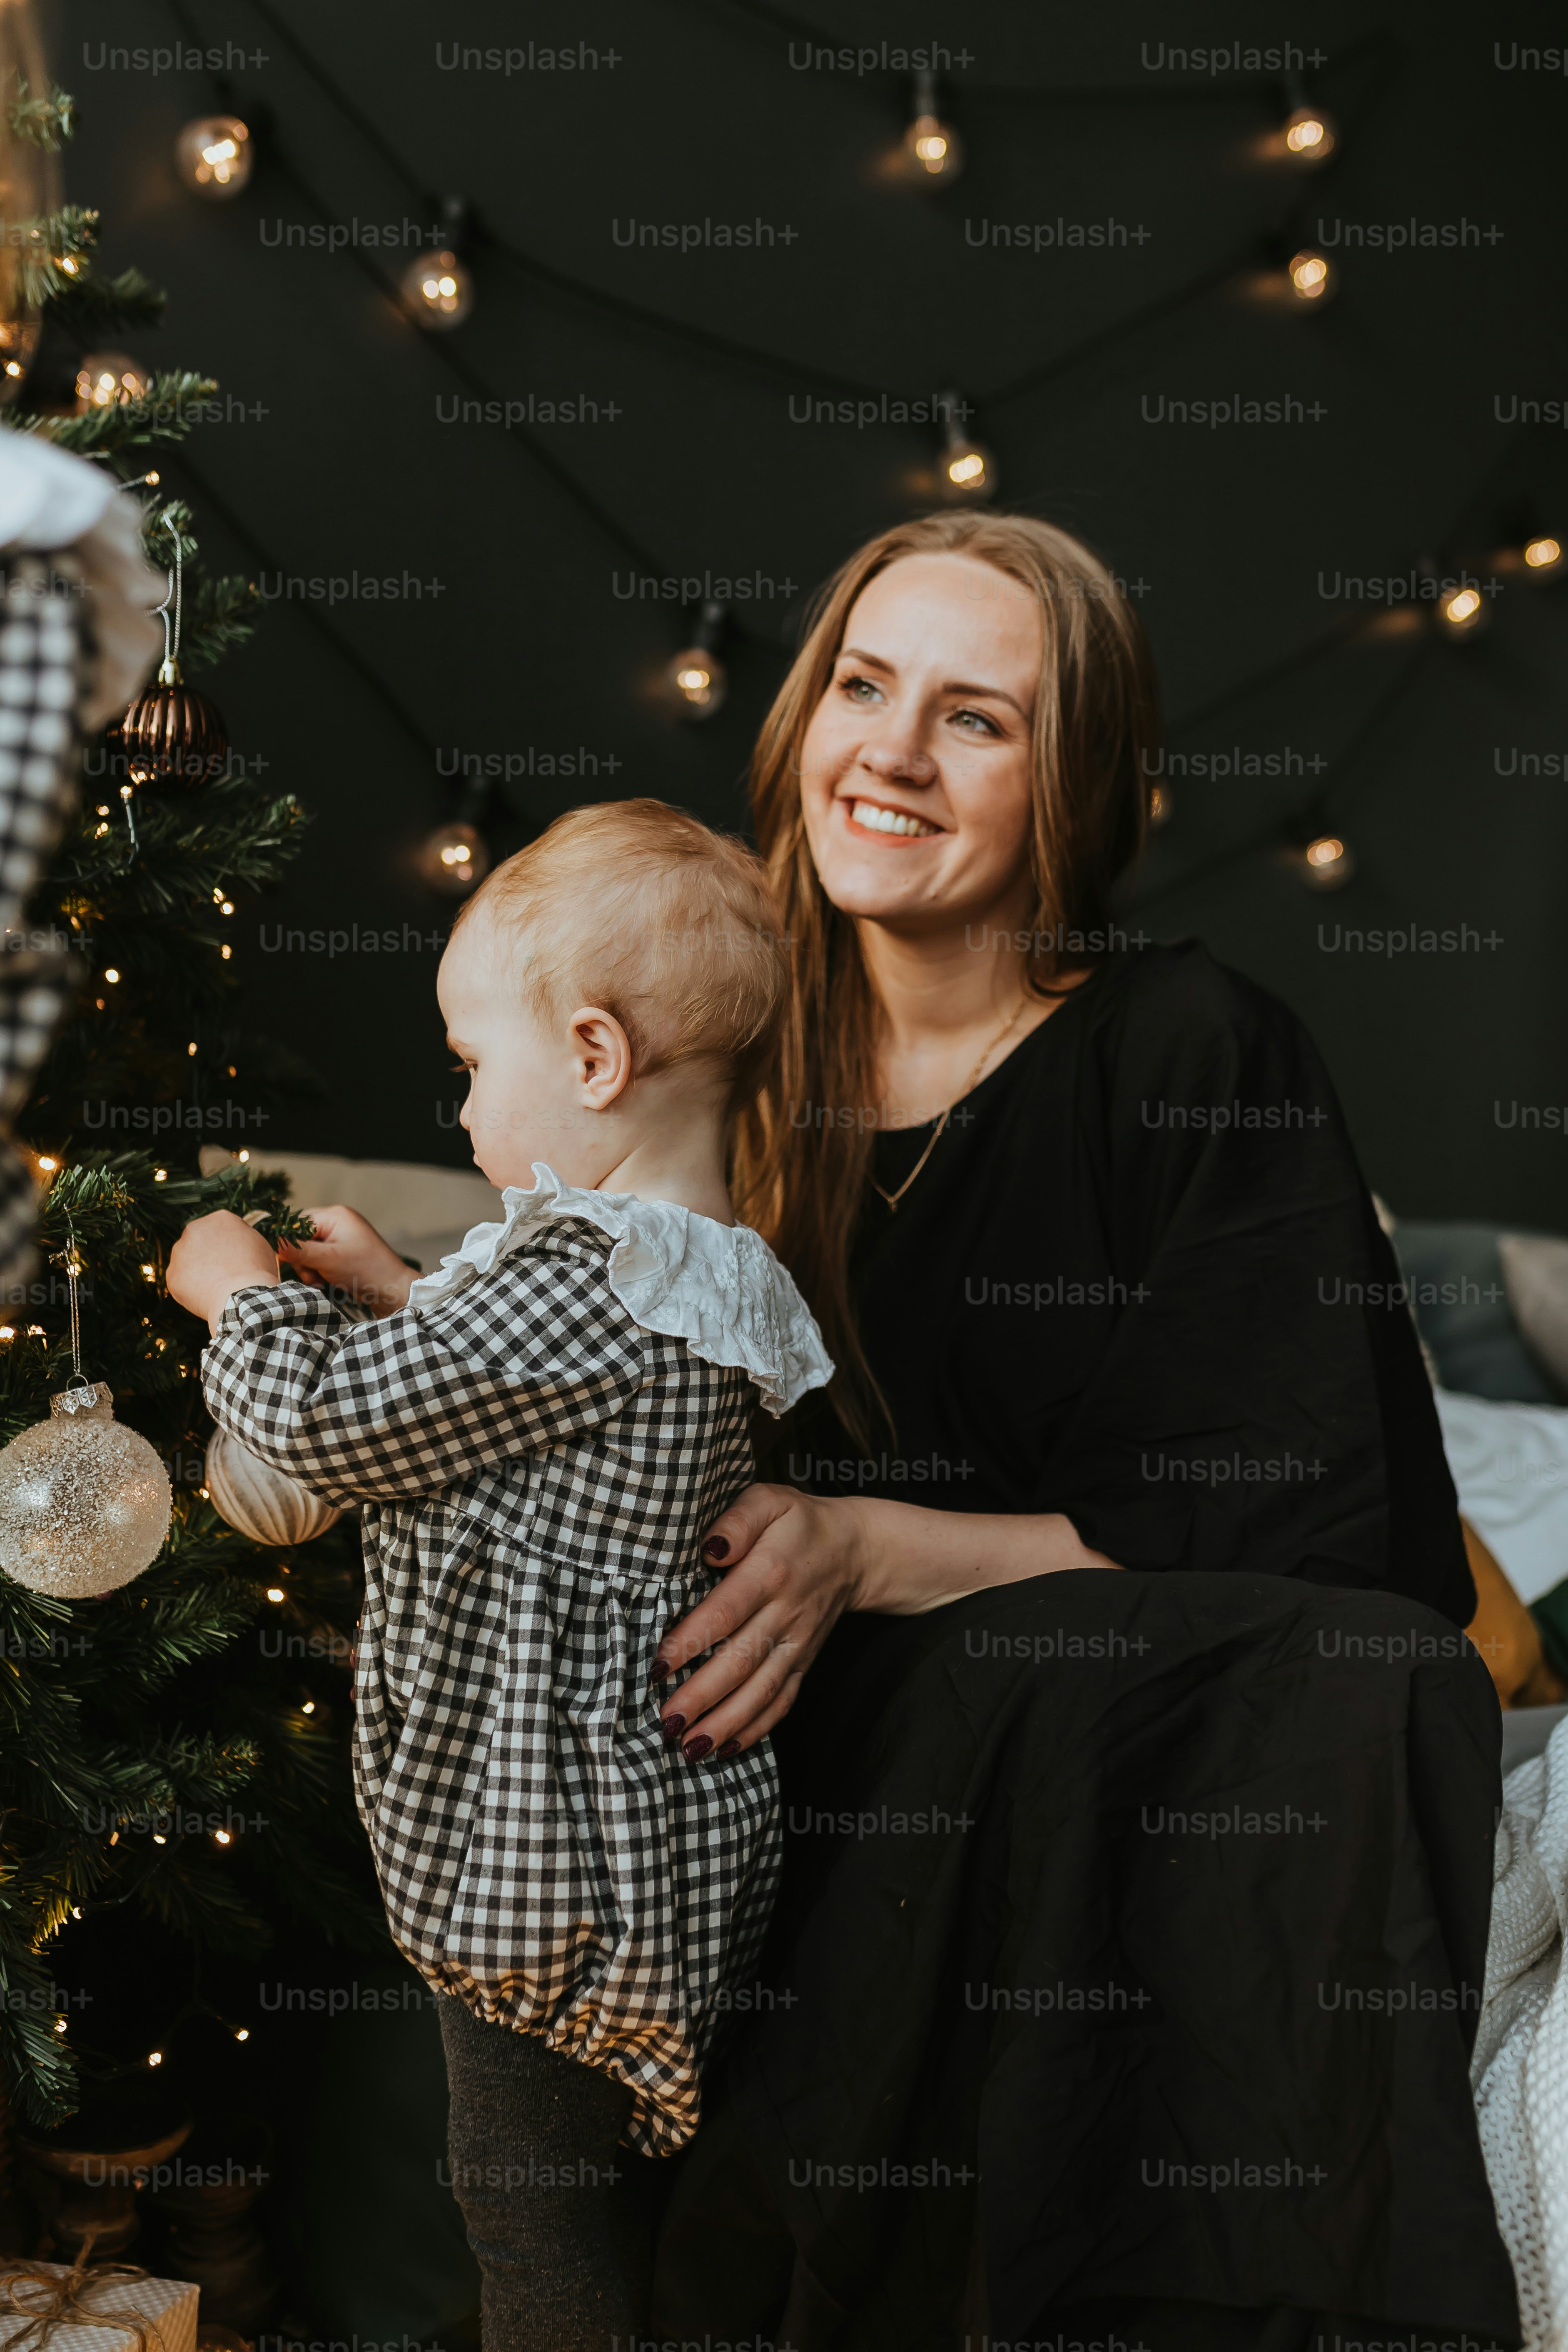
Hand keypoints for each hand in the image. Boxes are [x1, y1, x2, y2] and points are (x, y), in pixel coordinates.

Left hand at [167, 1210, 278, 1331]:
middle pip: (200, 1241)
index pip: (221, 1229)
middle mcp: (195, 1229)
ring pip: (187, 1261)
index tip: (235, 1259)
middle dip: (208, 1255)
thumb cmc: (256, 1272)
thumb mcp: (259, 1245)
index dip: (229, 1246)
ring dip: (197, 1271)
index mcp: (220, 1218)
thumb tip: (234, 1239)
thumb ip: (242, 1236)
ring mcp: (180, 1252)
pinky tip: (206, 1296)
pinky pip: (181, 1282)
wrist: (241, 1297)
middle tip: (223, 1273)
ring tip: (216, 1286)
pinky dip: (191, 1289)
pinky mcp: (172, 1275)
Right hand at [277, 1205, 415, 1312]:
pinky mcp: (342, 1251)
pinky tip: (327, 1281)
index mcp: (335, 1215)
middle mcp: (338, 1221)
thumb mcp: (327, 1260)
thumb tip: (274, 1245)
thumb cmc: (365, 1270)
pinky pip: (319, 1258)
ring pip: (308, 1251)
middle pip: (301, 1237)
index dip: (291, 1244)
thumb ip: (298, 1251)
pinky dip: (319, 1271)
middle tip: (314, 1276)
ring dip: (310, 1268)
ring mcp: (341, 1236)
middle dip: (303, 1259)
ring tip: (322, 1281)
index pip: (298, 1223)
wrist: (391, 1289)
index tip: (292, 1263)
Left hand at [652, 1485, 866, 1759]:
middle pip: (741, 1661)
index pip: (726, 1612)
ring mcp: (798, 1643)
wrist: (855, 1549)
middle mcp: (785, 1613)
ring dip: (726, 1723)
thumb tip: (710, 1549)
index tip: (658, 1666)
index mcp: (770, 1572)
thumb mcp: (768, 1501)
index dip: (692, 1641)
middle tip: (666, 1723)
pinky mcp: (804, 1661)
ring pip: (762, 1690)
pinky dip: (757, 1728)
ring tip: (690, 1748)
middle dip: (702, 1697)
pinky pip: (783, 1700)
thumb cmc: (798, 1522)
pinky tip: (727, 1749)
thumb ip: (736, 1521)